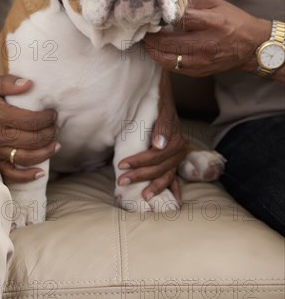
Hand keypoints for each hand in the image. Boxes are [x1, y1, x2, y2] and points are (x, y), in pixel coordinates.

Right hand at [0, 75, 58, 181]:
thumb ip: (10, 82)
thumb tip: (29, 84)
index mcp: (0, 116)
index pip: (31, 121)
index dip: (47, 119)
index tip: (53, 114)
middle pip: (32, 139)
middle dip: (49, 133)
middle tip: (55, 127)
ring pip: (26, 157)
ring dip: (45, 152)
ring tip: (56, 145)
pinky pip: (11, 173)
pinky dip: (27, 176)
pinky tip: (41, 172)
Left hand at [117, 74, 185, 204]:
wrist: (162, 96)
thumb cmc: (158, 103)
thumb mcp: (160, 110)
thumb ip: (162, 126)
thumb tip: (159, 145)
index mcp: (174, 139)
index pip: (155, 156)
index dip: (138, 162)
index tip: (121, 165)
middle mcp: (178, 150)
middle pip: (159, 168)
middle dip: (140, 176)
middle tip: (122, 181)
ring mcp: (177, 157)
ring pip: (166, 175)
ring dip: (155, 187)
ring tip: (144, 197)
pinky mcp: (174, 161)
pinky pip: (175, 177)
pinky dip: (175, 190)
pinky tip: (175, 203)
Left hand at [144, 0, 270, 76]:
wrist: (252, 48)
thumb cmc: (235, 22)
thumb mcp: (216, 3)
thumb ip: (192, 1)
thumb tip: (170, 0)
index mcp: (212, 23)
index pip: (180, 19)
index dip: (161, 17)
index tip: (150, 14)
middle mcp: (206, 44)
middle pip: (168, 42)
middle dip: (150, 36)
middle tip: (141, 29)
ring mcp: (202, 61)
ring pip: (167, 59)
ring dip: (152, 50)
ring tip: (145, 41)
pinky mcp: (199, 71)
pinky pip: (173, 67)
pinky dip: (162, 58)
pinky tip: (157, 51)